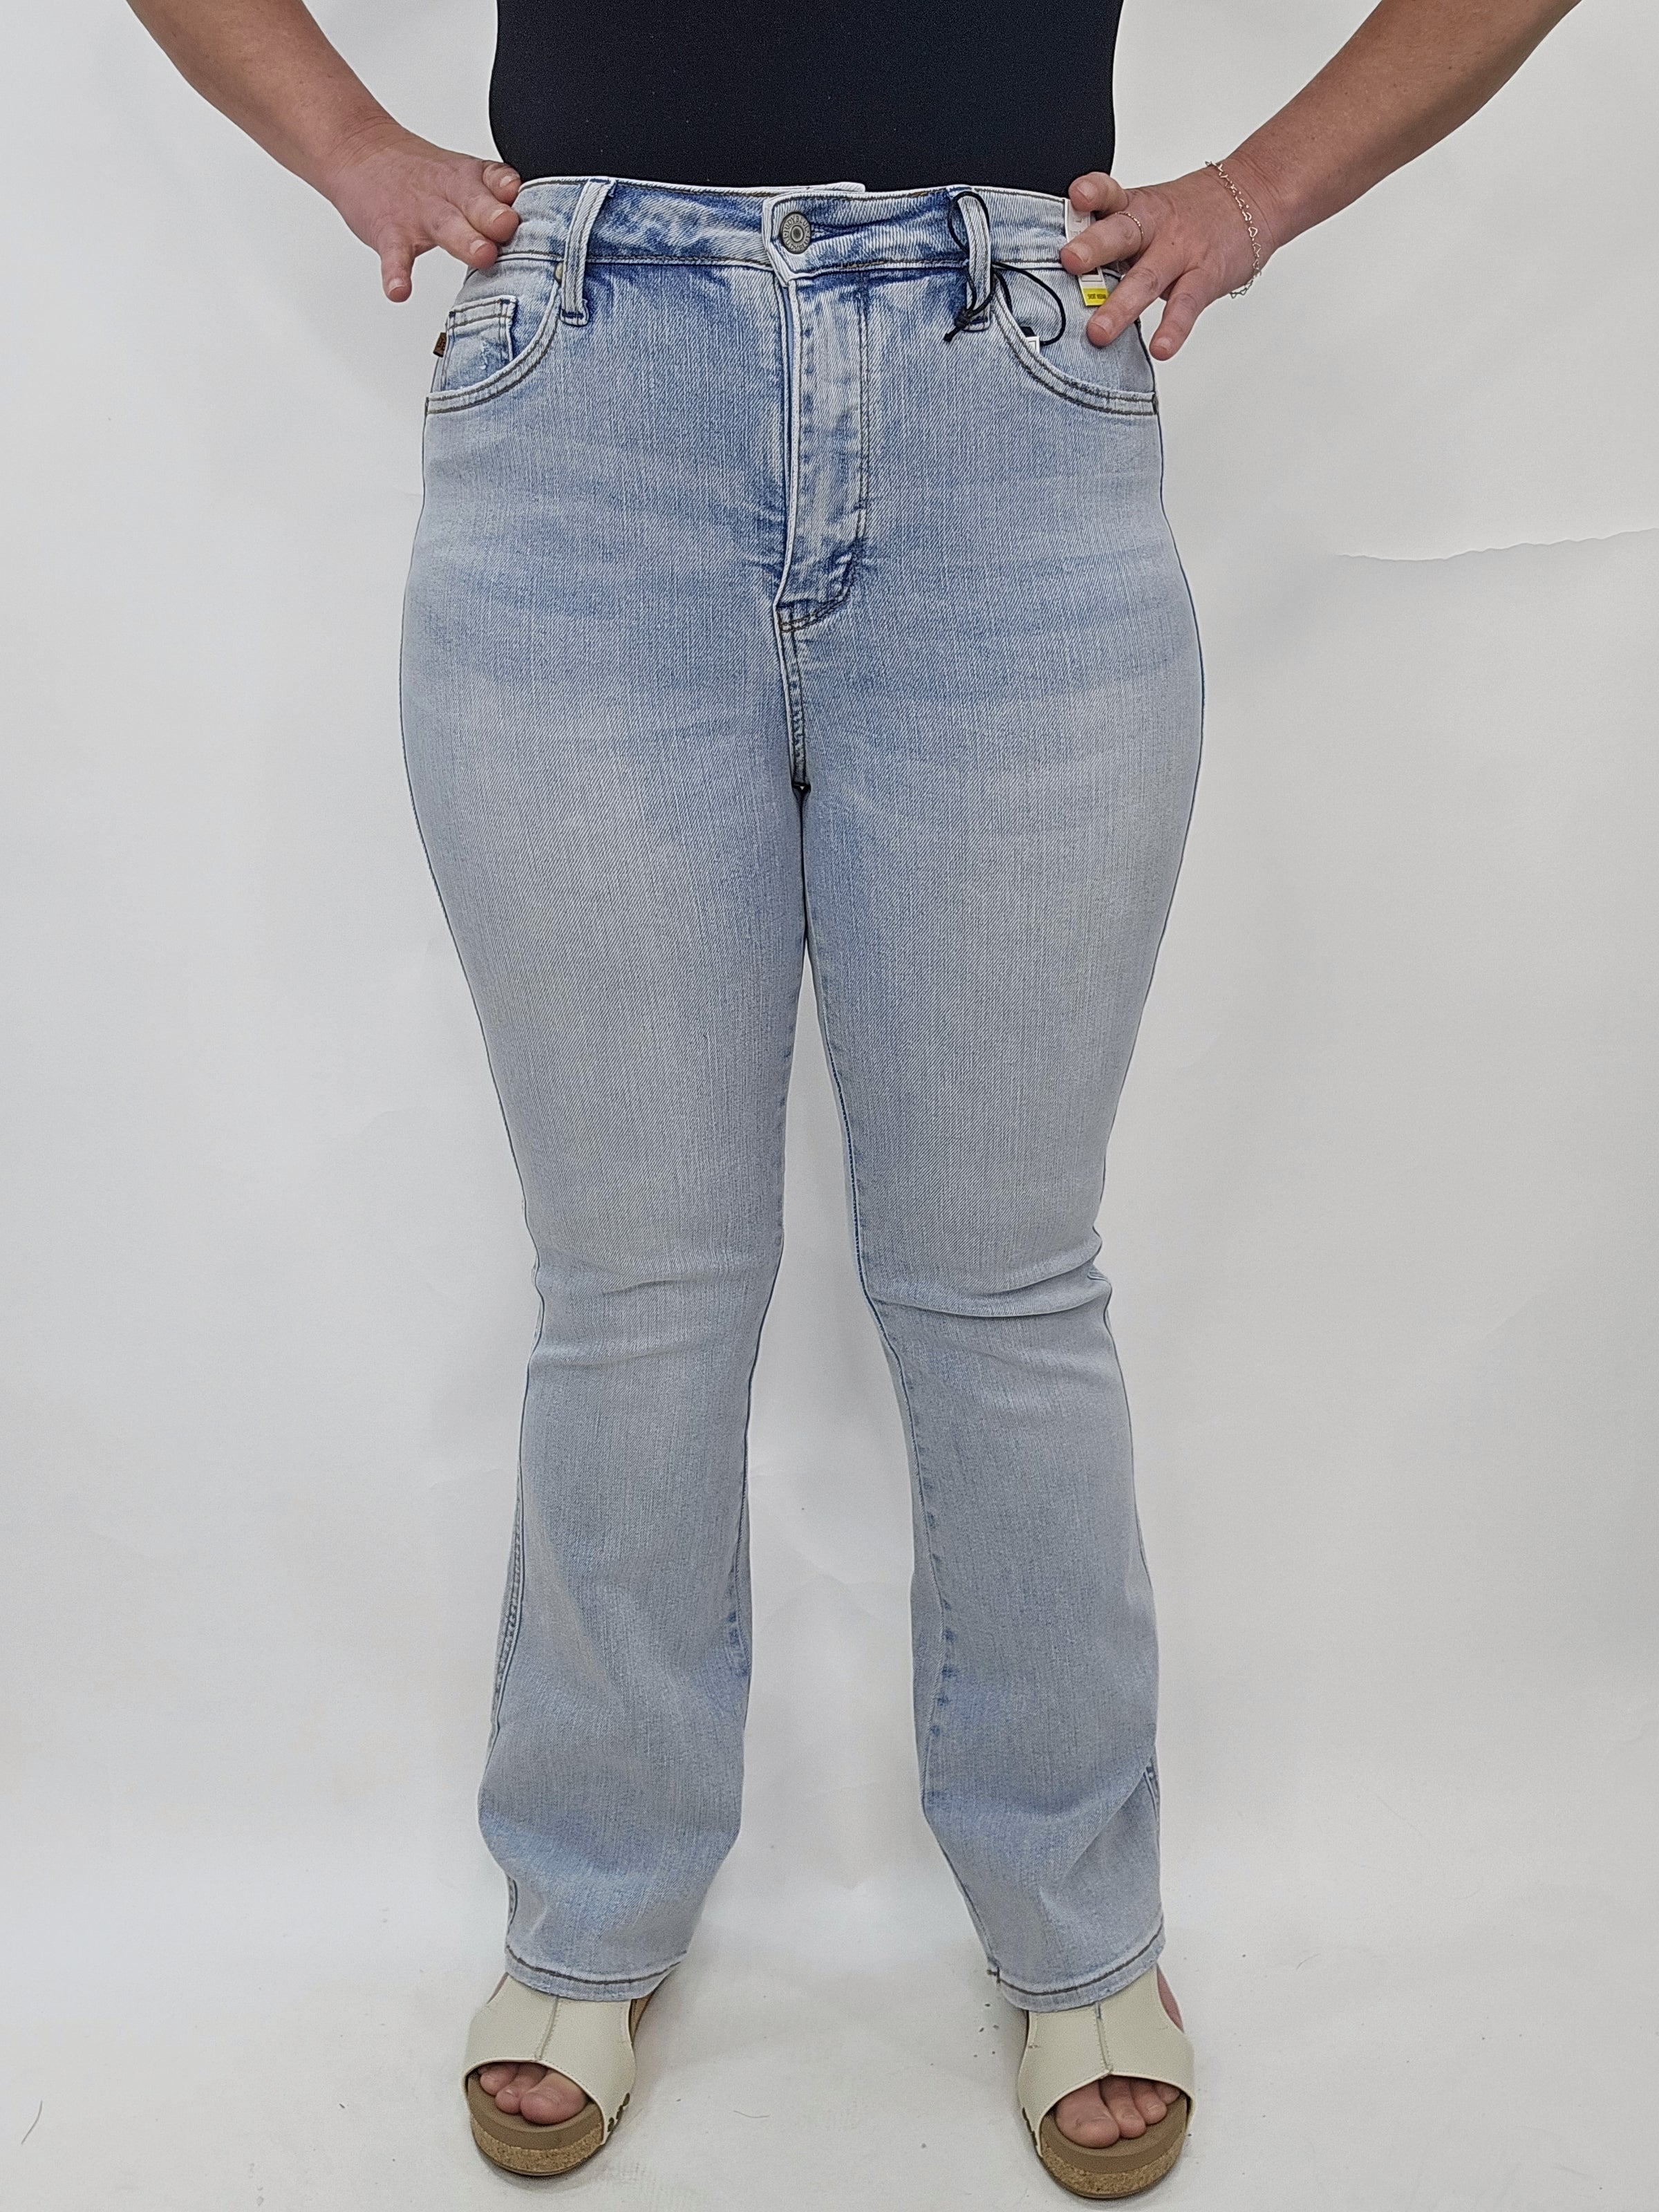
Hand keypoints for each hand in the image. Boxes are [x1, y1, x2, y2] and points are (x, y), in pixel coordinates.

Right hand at [318, 116, 522, 300]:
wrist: (357, 150)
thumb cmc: (419, 175)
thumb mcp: (461, 177)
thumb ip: (496, 204)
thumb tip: (546, 237)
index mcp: (471, 180)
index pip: (499, 182)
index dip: (513, 192)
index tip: (527, 201)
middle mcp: (449, 195)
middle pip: (478, 204)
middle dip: (497, 217)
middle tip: (510, 227)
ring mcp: (418, 214)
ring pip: (446, 227)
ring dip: (466, 241)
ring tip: (482, 255)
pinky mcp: (388, 231)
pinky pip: (394, 255)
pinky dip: (395, 273)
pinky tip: (399, 291)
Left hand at [1060, 165, 1274, 357]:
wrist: (1255, 194)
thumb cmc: (1189, 212)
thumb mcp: (1147, 211)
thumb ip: (1110, 238)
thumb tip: (1061, 271)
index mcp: (1135, 208)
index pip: (1110, 196)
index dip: (1093, 195)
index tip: (1076, 197)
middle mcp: (1154, 228)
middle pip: (1121, 234)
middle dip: (1094, 247)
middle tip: (1069, 261)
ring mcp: (1180, 253)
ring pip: (1147, 278)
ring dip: (1122, 305)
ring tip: (1099, 332)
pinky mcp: (1205, 277)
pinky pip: (1187, 304)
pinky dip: (1174, 327)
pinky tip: (1161, 348)